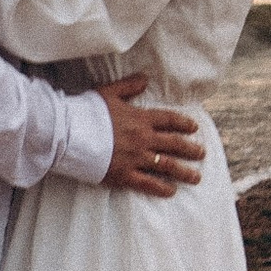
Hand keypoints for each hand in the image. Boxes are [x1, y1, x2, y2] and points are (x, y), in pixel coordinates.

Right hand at [96, 76, 203, 197]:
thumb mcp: (109, 92)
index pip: (170, 120)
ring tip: (196, 177)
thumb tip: (145, 79)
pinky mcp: (124, 175)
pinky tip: (172, 191)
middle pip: (175, 144)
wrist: (68, 133)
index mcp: (140, 118)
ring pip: (168, 166)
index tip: (194, 128)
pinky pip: (149, 184)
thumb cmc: (86, 111)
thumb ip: (128, 86)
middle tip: (202, 154)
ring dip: (185, 172)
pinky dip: (162, 188)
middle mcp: (142, 139)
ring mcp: (135, 158)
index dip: (184, 124)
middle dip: (191, 150)